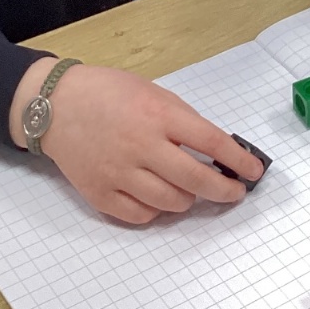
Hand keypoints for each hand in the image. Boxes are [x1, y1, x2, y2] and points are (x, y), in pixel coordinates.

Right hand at [9, 58, 265, 224]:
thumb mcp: (153, 93)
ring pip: (171, 203)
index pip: (212, 143)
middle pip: (196, 180)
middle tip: (234, 192)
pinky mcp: (99, 194)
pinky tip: (159, 198)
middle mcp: (141, 146)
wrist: (55, 105)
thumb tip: (216, 149)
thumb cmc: (109, 93)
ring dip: (189, 200)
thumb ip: (183, 120)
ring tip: (190, 190)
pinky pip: (141, 216)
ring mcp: (119, 173)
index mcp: (158, 115)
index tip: (254, 172)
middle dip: (224, 190)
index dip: (239, 161)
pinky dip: (157, 211)